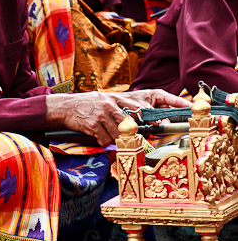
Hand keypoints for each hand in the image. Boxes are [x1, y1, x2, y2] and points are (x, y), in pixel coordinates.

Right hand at [45, 89, 188, 146]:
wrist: (65, 107)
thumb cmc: (89, 107)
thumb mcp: (107, 104)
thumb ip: (124, 112)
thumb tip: (143, 126)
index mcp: (119, 99)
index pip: (142, 106)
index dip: (158, 112)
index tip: (174, 116)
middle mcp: (112, 104)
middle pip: (132, 123)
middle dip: (134, 133)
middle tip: (133, 138)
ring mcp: (101, 114)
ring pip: (118, 134)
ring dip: (114, 138)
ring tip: (105, 132)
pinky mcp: (92, 124)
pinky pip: (104, 139)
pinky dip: (101, 141)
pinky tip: (95, 134)